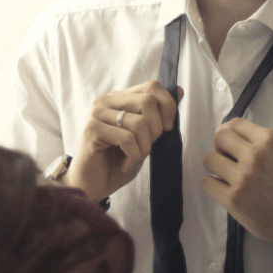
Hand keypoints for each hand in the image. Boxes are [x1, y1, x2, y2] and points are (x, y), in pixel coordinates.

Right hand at [65, 80, 180, 202]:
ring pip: (139, 122)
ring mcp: (97, 114)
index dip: (167, 106)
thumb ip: (158, 115)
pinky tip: (124, 164)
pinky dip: (133, 156)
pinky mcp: (92, 129)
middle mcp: (106, 101)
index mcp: (119, 99)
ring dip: (144, 148)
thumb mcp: (144, 137)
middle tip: (147, 147)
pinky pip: (127, 138)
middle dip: (156, 129)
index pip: (152, 86)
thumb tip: (179, 91)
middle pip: (148, 101)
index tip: (166, 129)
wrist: (92, 186)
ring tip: (133, 158)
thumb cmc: (117, 162)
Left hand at [201, 118, 272, 271]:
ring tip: (230, 178)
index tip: (231, 146)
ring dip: (216, 168)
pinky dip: (213, 186)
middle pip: (219, 137)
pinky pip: (206, 182)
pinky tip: (227, 191)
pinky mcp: (233, 198)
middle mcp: (256, 155)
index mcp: (269, 140)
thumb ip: (254, 142)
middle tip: (229, 162)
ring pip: (209, 160)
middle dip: (220, 149)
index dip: (229, 134)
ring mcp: (243, 177)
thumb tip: (221, 136)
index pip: (234, 123)